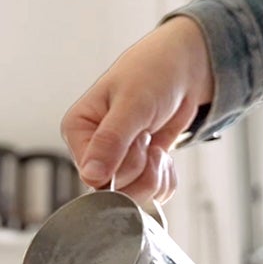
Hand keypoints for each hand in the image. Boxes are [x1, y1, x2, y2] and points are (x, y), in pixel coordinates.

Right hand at [61, 16, 215, 202]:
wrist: (184, 67)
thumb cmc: (153, 72)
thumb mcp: (133, 103)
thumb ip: (111, 140)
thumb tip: (91, 176)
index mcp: (78, 130)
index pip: (93, 176)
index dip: (123, 165)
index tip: (137, 137)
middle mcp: (93, 149)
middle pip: (115, 190)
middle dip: (142, 167)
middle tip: (147, 134)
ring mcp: (117, 161)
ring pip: (135, 195)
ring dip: (155, 174)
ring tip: (155, 142)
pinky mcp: (139, 168)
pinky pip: (153, 193)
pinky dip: (165, 178)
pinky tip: (163, 153)